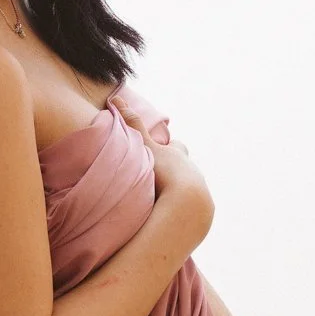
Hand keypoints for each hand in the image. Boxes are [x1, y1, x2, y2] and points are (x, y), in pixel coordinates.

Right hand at [112, 95, 213, 230]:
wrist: (187, 205)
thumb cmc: (165, 172)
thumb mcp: (144, 146)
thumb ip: (131, 125)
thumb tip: (115, 97)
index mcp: (178, 155)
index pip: (176, 146)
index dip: (170, 147)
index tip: (162, 150)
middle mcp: (191, 172)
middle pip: (185, 167)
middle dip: (176, 170)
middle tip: (162, 176)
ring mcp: (198, 193)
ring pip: (189, 189)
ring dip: (177, 193)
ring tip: (162, 202)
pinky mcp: (199, 215)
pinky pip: (189, 211)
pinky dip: (180, 211)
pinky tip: (168, 217)